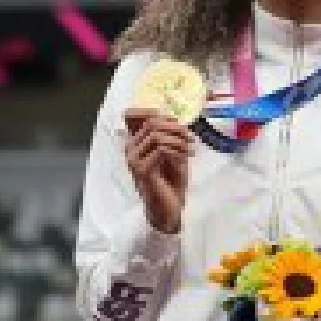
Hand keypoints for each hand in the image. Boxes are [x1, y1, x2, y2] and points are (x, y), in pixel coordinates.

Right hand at [123, 108, 193, 234]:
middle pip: (152, 122)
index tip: (180, 125)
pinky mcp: (141, 170)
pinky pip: (160, 150)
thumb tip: (174, 118)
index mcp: (134, 141)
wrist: (169, 206)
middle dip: (177, 128)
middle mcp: (129, 148)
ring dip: (179, 141)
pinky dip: (177, 152)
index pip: (135, 114)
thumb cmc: (172, 180)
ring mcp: (132, 159)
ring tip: (191, 151)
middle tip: (191, 140)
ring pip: (157, 134)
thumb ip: (170, 135)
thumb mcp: (174, 152)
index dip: (159, 113)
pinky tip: (185, 160)